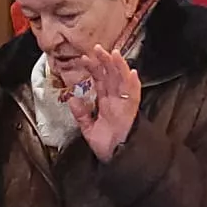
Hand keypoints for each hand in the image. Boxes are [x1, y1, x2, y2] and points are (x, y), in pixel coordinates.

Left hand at [63, 45, 142, 161]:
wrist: (116, 159)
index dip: (93, 68)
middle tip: (98, 47)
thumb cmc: (105, 145)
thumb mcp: (88, 128)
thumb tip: (72, 98)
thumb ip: (81, 114)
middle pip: (111, 76)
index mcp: (106, 102)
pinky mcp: (131, 112)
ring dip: (119, 67)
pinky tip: (132, 73)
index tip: (84, 57)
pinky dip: (133, 85)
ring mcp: (124, 105)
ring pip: (122, 82)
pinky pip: (134, 96)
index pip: (100, 80)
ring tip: (114, 54)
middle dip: (105, 61)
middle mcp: (115, 100)